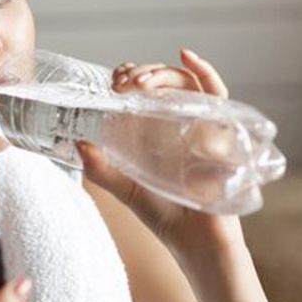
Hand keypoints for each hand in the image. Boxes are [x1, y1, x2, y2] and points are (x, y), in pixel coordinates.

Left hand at [78, 48, 242, 253]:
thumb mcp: (125, 189)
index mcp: (159, 130)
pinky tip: (187, 57)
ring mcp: (204, 126)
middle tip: (125, 82)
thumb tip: (78, 141)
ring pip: (189, 84)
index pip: (147, 90)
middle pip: (167, 82)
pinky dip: (205, 72)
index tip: (115, 81)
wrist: (196, 244)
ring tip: (143, 82)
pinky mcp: (224, 133)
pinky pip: (219, 96)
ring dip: (165, 74)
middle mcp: (182, 123)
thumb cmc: (166, 217)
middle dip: (145, 73)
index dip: (131, 77)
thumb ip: (101, 169)